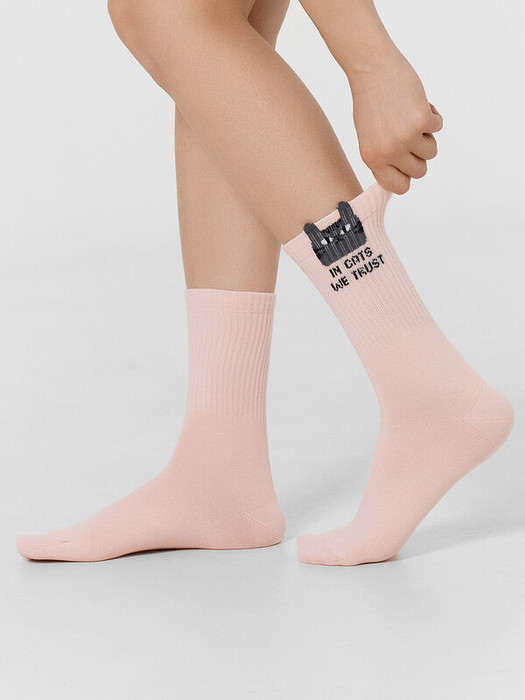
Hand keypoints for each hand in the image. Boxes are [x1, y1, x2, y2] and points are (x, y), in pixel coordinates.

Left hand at [349, 50, 442, 193]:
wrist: (372, 69)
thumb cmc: (370, 103)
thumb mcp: (369, 138)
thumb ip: (384, 160)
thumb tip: (404, 179)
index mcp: (373, 160)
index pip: (399, 187)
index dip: (407, 176)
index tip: (407, 163)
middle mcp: (389, 153)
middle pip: (420, 171)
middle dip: (419, 155)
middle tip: (409, 135)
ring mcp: (406, 138)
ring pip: (432, 151)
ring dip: (427, 135)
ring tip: (410, 117)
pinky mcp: (421, 120)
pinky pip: (438, 126)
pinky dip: (432, 114)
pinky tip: (417, 103)